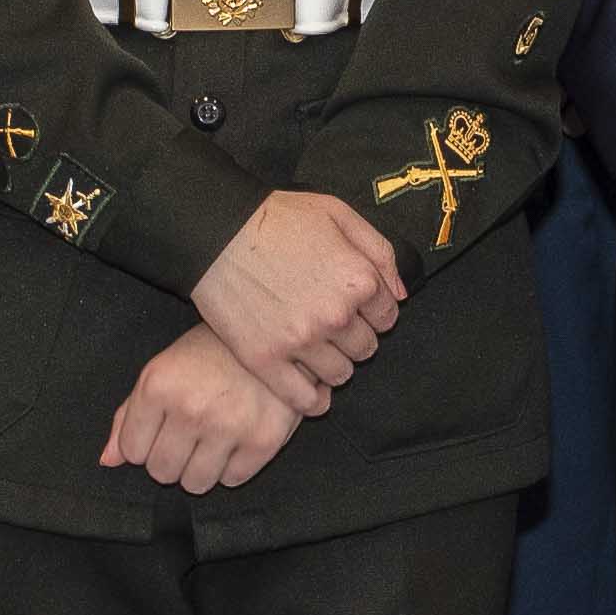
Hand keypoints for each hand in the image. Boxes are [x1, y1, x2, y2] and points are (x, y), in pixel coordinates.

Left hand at [102, 325, 303, 493]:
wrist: (272, 337)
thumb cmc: (210, 353)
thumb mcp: (162, 370)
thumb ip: (129, 415)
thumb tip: (108, 460)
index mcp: (158, 387)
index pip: (132, 451)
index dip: (145, 444)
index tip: (162, 429)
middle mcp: (191, 409)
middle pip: (162, 473)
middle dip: (171, 459)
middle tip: (189, 436)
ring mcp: (228, 426)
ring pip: (195, 484)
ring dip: (200, 469)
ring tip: (212, 441)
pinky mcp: (263, 441)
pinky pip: (232, 480)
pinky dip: (232, 467)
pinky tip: (236, 440)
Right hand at [193, 191, 405, 414]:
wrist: (214, 230)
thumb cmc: (276, 218)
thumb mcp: (338, 214)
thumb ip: (379, 252)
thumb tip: (401, 293)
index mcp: (357, 280)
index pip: (388, 317)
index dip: (372, 311)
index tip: (353, 306)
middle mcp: (335, 315)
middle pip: (366, 348)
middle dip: (353, 337)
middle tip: (329, 323)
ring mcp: (300, 341)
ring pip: (340, 374)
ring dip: (333, 364)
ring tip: (315, 347)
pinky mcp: (266, 360)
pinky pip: (305, 399)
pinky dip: (313, 400)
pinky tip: (309, 388)